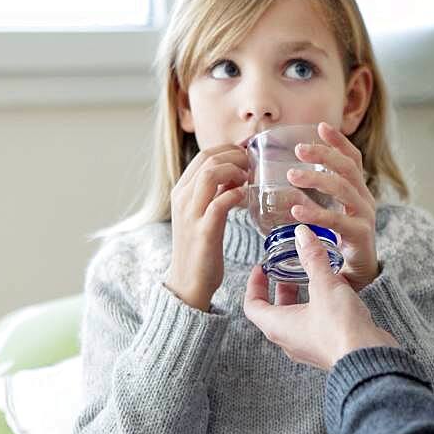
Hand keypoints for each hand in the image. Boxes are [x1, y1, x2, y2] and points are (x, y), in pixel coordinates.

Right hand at [165, 144, 248, 310]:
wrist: (187, 282)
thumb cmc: (200, 248)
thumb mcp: (202, 213)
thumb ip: (214, 193)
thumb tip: (235, 174)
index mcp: (181, 191)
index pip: (204, 154)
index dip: (229, 151)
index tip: (246, 159)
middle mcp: (182, 198)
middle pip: (209, 158)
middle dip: (236, 157)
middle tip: (252, 168)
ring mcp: (191, 214)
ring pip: (211, 174)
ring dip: (236, 171)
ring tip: (247, 181)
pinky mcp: (203, 231)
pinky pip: (221, 202)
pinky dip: (236, 195)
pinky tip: (245, 198)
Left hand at [243, 224, 397, 369]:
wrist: (369, 358)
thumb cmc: (339, 328)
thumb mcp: (324, 285)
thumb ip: (312, 258)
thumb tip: (302, 234)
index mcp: (278, 326)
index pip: (252, 306)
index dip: (254, 285)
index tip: (262, 268)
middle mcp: (289, 340)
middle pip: (275, 311)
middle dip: (281, 288)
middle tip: (288, 270)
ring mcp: (309, 347)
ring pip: (297, 318)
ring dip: (301, 297)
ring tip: (313, 277)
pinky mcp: (327, 348)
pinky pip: (315, 326)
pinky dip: (318, 308)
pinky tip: (335, 294)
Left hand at [288, 122, 377, 290]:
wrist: (360, 279)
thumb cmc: (342, 245)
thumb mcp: (329, 216)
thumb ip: (313, 199)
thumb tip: (286, 183)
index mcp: (358, 193)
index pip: (352, 160)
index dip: (338, 142)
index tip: (320, 126)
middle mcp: (365, 200)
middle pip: (348, 168)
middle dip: (324, 155)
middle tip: (298, 148)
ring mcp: (365, 217)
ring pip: (343, 189)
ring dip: (317, 179)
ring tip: (292, 176)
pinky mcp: (360, 237)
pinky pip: (337, 221)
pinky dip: (316, 214)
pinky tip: (296, 210)